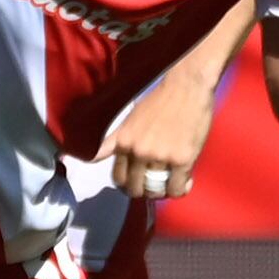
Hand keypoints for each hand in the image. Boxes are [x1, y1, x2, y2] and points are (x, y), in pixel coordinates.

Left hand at [97, 69, 214, 198]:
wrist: (187, 87)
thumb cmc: (159, 100)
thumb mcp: (129, 120)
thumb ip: (114, 141)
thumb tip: (92, 158)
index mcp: (124, 141)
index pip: (118, 177)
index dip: (127, 184)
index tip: (135, 182)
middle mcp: (138, 151)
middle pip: (135, 188)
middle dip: (144, 191)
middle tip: (154, 185)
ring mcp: (160, 157)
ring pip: (157, 191)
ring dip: (163, 191)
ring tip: (170, 183)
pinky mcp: (182, 160)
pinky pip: (177, 188)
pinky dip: (180, 189)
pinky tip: (184, 181)